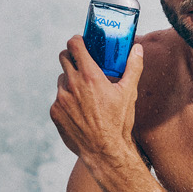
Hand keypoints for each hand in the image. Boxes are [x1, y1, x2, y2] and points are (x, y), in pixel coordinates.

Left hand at [50, 35, 143, 160]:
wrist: (105, 151)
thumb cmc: (119, 122)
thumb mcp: (129, 93)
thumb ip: (133, 67)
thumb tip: (137, 49)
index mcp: (90, 76)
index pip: (74, 45)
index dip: (76, 41)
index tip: (80, 42)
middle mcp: (72, 84)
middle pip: (63, 58)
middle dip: (72, 57)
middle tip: (81, 63)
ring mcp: (61, 99)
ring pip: (61, 79)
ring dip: (70, 80)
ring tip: (84, 92)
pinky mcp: (55, 112)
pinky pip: (58, 99)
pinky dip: (66, 100)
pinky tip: (79, 109)